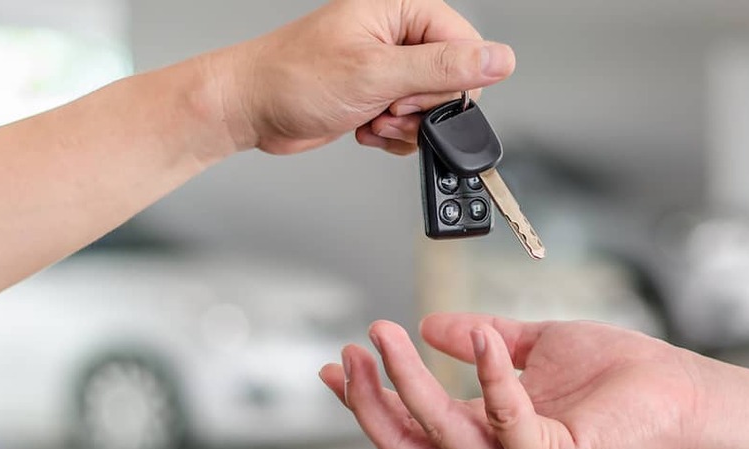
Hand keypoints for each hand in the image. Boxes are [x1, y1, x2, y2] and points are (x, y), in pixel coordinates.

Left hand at [208, 0, 515, 155]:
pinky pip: (412, 124)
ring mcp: (388, 66)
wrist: (249, 108)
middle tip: (388, 108)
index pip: (464, 44)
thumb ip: (442, 67)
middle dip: (422, 108)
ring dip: (405, 127)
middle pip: (451, 79)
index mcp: (401, 9)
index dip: (451, 81)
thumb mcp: (376, 73)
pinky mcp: (379, 95)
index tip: (416, 98)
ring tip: (372, 119)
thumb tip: (499, 59)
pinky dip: (392, 136)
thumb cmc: (292, 77)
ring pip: (432, 107)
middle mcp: (398, 34)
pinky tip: (366, 127)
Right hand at [319, 314, 719, 448]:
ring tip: (390, 334)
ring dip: (408, 381)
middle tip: (355, 348)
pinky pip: (508, 423)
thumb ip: (485, 337)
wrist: (681, 391)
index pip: (413, 426)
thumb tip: (437, 324)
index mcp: (489, 433)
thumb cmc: (621, 376)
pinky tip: (481, 335)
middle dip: (369, 398)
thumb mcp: (534, 345)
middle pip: (410, 443)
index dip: (369, 397)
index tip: (341, 360)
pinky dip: (490, 375)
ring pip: (443, 433)